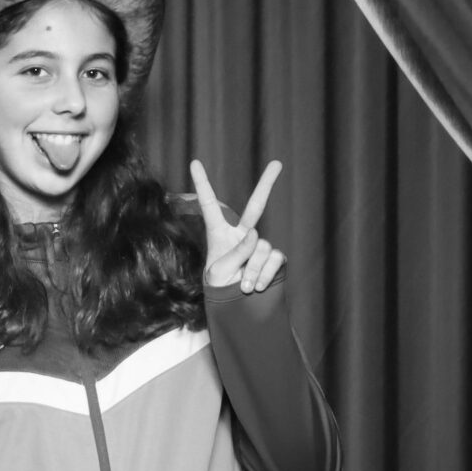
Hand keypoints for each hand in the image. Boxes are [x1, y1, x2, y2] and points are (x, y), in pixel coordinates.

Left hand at [190, 158, 284, 292]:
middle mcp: (242, 235)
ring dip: (253, 269)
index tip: (193, 162)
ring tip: (244, 286)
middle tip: (277, 163)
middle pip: (256, 206)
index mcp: (219, 233)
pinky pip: (275, 259)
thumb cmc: (219, 287)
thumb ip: (236, 252)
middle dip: (267, 184)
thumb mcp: (219, 272)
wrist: (235, 308)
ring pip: (262, 248)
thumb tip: (255, 234)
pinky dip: (266, 273)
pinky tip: (257, 286)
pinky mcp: (274, 258)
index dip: (202, 184)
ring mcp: (259, 245)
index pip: (209, 205)